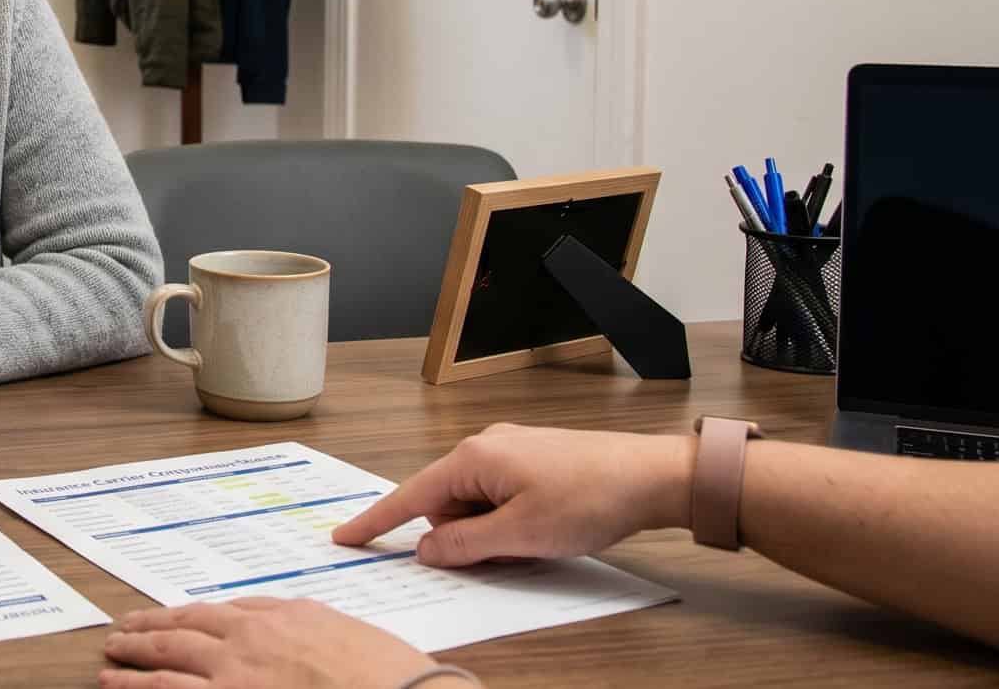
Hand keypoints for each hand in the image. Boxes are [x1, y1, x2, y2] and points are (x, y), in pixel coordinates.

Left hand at [100, 599, 437, 688]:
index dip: (183, 616)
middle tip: (119, 634)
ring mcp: (236, 678)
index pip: (215, 612)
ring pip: (167, 666)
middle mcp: (248, 642)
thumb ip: (301, 622)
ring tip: (108, 664)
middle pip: (181, 632)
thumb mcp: (339, 628)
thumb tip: (279, 623)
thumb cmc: (385, 671)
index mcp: (277, 618)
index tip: (165, 618)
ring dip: (132, 665)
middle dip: (145, 632)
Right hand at [330, 423, 696, 567]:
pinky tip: (543, 527)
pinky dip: (509, 520)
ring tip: (536, 538)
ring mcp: (510, 451)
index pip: (410, 496)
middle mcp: (484, 447)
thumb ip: (465, 545)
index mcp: (473, 459)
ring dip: (492, 531)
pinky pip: (499, 497)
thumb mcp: (521, 535)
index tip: (345, 537)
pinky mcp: (532, 460)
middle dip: (464, 537)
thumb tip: (427, 549)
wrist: (652, 475)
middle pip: (445, 505)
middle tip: (508, 550)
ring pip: (474, 504)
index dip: (377, 521)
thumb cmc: (590, 497)